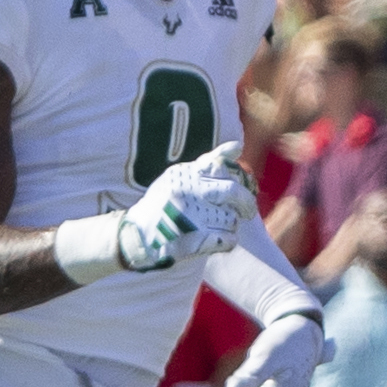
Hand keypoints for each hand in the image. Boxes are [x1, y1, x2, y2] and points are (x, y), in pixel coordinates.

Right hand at [117, 144, 253, 274]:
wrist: (136, 235)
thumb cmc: (162, 203)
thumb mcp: (180, 176)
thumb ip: (209, 161)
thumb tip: (238, 146)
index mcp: (185, 174)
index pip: (221, 168)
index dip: (239, 179)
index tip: (245, 188)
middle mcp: (187, 191)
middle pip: (232, 192)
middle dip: (246, 203)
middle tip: (249, 212)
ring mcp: (189, 215)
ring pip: (230, 218)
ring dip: (233, 224)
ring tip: (225, 226)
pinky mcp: (192, 238)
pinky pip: (225, 239)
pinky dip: (229, 240)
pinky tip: (222, 240)